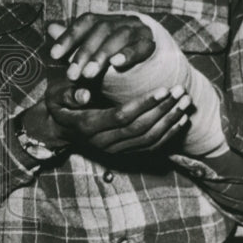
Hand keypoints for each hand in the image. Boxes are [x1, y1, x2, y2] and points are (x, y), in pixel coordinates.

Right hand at [21, 78, 191, 154]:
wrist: (59, 128)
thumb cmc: (60, 104)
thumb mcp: (56, 94)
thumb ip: (69, 93)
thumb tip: (84, 96)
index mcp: (88, 126)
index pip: (122, 117)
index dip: (144, 104)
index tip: (163, 89)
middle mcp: (103, 142)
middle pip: (140, 128)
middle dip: (163, 110)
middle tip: (181, 92)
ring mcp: (115, 150)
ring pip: (148, 139)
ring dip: (170, 121)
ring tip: (186, 102)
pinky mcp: (124, 153)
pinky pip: (151, 147)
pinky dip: (169, 134)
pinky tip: (182, 119)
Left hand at [48, 15, 154, 81]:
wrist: (149, 54)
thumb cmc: (115, 50)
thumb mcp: (93, 46)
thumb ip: (74, 40)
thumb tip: (51, 27)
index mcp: (106, 19)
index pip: (85, 22)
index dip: (69, 37)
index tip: (54, 55)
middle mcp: (122, 20)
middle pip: (102, 29)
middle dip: (84, 52)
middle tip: (72, 74)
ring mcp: (139, 30)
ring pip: (120, 36)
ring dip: (102, 55)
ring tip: (89, 74)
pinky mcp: (151, 44)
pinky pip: (141, 47)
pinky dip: (128, 54)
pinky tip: (116, 64)